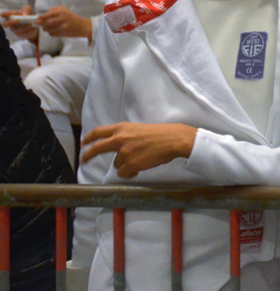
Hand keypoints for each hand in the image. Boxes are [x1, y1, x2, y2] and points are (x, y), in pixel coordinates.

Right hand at [1, 5, 38, 41]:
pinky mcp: (20, 35)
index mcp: (11, 15)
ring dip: (23, 27)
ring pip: (16, 29)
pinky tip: (33, 28)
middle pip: (5, 24)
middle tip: (17, 20)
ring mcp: (14, 30)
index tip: (3, 14)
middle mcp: (11, 23)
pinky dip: (29, 31)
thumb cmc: (28, 15)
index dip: (4, 14)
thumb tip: (25, 15)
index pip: (5, 15)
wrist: (34, 24)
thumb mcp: (28, 10)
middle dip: (10, 22)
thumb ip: (27, 9)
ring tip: (30, 24)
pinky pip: (23, 34)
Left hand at [36, 6, 91, 40]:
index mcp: (61, 12)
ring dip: (46, 29)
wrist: (82, 26)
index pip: (47, 15)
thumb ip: (53, 10)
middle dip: (42, 24)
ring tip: (49, 28)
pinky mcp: (63, 33)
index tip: (36, 20)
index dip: (40, 18)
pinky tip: (54, 31)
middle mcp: (62, 19)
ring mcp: (63, 27)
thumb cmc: (71, 17)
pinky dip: (51, 33)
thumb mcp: (64, 10)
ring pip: (48, 29)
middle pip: (46, 23)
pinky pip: (52, 34)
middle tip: (42, 25)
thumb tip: (42, 15)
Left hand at [80, 122, 196, 177]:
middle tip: (84, 159)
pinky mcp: (130, 164)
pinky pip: (124, 173)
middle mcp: (120, 139)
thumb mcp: (139, 129)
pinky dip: (131, 172)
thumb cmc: (161, 133)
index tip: (84, 143)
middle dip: (88, 155)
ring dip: (125, 165)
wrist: (173, 140)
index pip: (98, 132)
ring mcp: (124, 152)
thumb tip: (118, 147)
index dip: (89, 138)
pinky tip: (140, 168)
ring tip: (139, 161)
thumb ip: (125, 135)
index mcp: (122, 128)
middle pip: (97, 148)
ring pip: (117, 164)